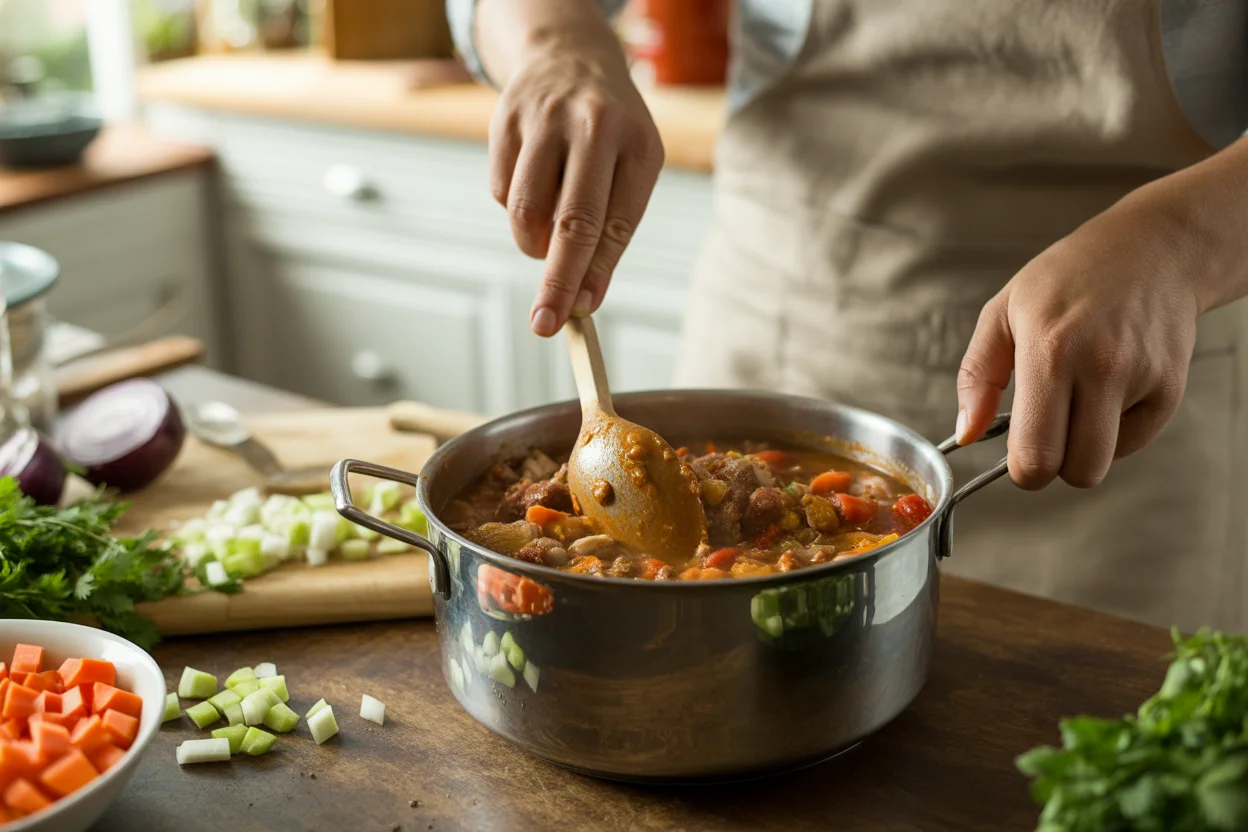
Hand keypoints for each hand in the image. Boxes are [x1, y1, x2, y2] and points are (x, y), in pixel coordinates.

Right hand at [489, 36, 663, 336]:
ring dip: (532, 243)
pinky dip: (513, 209)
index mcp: (638, 144)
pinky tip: (532, 186)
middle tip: (545, 323)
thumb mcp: (630, 170)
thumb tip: (583, 299)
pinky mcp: (505, 120)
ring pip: (526, 210)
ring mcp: (546, 120)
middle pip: (572, 221)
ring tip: (545, 237)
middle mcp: (594, 126)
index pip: (617, 224)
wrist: (571, 56)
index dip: (597, 273)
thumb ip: (612, 232)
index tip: (581, 311)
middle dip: (558, 280)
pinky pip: (500, 191)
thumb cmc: (610, 135)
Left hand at [956, 194, 1200, 488]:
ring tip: (1077, 401)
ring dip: (1085, 448)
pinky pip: (1135, 443)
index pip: (1036, 456)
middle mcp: (1101, 368)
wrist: (1153, 250)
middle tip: (1046, 430)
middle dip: (1054, 464)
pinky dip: (1116, 430)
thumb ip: (977, 377)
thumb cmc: (1069, 278)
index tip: (1017, 451)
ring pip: (1106, 463)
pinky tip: (1109, 389)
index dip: (1023, 469)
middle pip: (1077, 472)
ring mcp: (1142, 379)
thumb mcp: (1003, 312)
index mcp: (1050, 351)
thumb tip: (967, 434)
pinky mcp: (1171, 389)